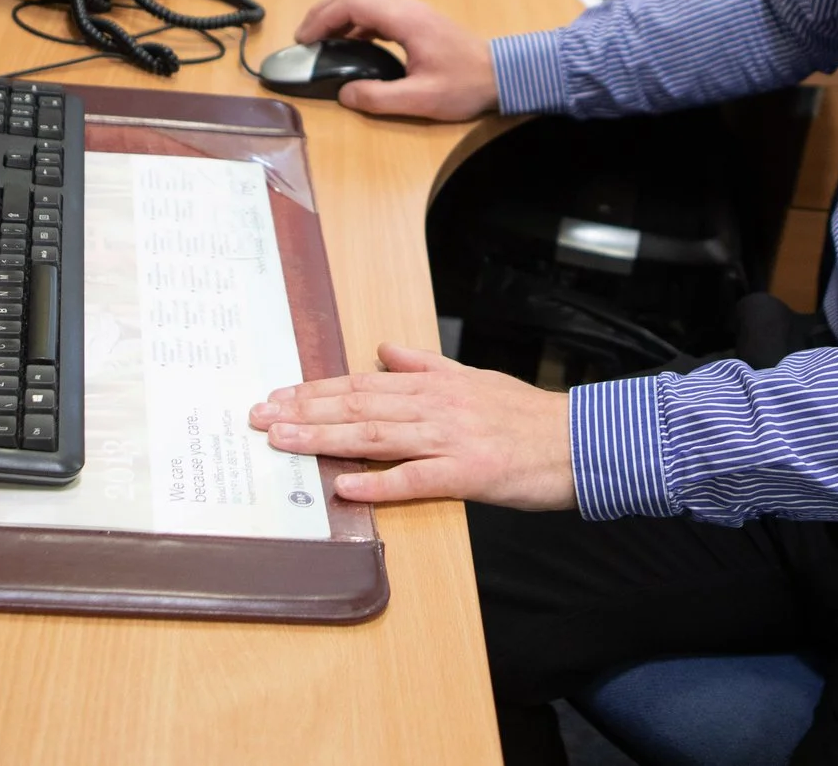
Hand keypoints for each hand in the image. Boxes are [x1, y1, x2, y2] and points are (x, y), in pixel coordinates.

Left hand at [248, 342, 573, 509]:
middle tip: (260, 417)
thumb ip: (425, 365)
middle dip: (304, 411)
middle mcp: (435, 406)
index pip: (362, 383)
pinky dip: (378, 484)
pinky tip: (345, 488)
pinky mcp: (469, 474)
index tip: (277, 395)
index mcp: (434, 384)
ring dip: (324, 439)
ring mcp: (450, 439)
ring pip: (375, 437)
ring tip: (283, 442)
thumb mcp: (472, 376)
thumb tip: (383, 349)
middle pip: (358, 406)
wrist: (577, 439)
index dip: (316, 390)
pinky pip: (415, 480)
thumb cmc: (524, 413)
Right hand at [295, 0, 497, 118]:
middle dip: (323, 12)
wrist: (502, 74)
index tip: (304, 41)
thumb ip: (379, 97)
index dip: (322, 19)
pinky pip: (375, 10)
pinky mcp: (415, 20)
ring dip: (337, 15)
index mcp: (404, 20)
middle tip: (305, 40)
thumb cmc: (466, 85)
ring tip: (320, 42)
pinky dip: (354, 22)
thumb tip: (344, 94)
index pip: (351, 4)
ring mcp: (411, 11)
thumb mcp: (422, 99)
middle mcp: (405, 7)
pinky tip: (348, 45)